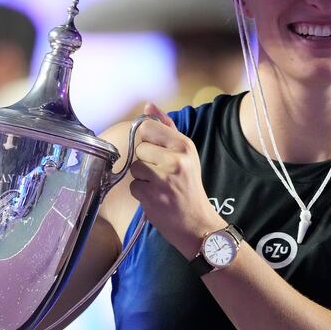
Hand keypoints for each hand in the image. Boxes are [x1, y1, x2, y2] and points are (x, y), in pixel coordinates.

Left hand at [128, 103, 224, 256]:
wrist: (197, 222)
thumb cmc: (189, 186)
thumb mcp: (185, 154)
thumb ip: (166, 127)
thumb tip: (148, 106)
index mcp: (184, 145)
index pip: (148, 127)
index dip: (146, 139)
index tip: (155, 150)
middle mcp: (175, 159)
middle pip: (140, 148)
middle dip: (145, 161)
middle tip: (161, 173)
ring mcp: (163, 178)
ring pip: (135, 167)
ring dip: (142, 178)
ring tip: (158, 186)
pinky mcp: (152, 195)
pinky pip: (133, 186)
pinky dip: (141, 193)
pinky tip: (156, 197)